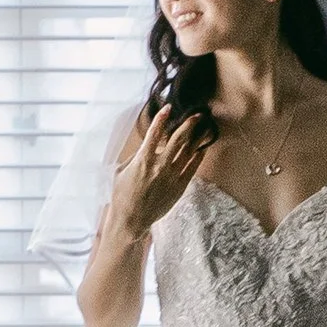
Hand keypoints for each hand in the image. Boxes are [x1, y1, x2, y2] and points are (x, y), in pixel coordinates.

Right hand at [111, 96, 215, 235]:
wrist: (131, 219)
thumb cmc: (121, 194)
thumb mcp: (121, 171)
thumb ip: (135, 156)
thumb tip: (148, 147)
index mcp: (143, 160)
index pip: (154, 133)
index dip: (161, 118)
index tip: (168, 107)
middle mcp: (160, 165)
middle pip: (179, 139)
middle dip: (190, 124)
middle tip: (198, 114)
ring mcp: (172, 176)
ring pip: (189, 151)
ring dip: (197, 138)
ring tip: (205, 128)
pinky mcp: (179, 186)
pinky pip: (192, 167)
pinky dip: (198, 156)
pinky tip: (202, 149)